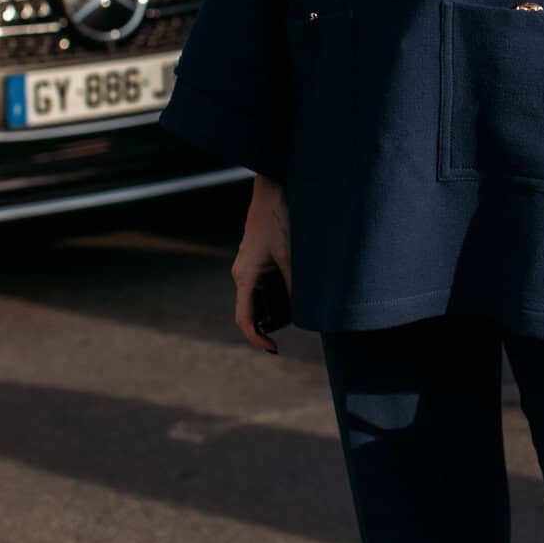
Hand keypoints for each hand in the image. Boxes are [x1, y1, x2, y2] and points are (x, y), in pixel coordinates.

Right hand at [233, 174, 291, 352]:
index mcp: (245, 276)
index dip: (256, 337)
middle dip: (265, 325)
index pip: (244, 318)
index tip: (272, 348)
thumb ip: (293, 282)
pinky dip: (273, 295)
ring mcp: (247, 268)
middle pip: (249, 310)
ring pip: (256, 298)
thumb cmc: (276, 220)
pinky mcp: (254, 261)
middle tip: (284, 336)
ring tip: (291, 316)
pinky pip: (260, 286)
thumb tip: (301, 308)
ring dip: (270, 310)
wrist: (270, 194)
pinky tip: (290, 296)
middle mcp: (241, 274)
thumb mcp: (289, 254)